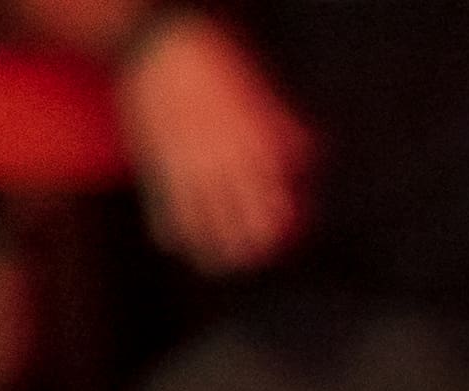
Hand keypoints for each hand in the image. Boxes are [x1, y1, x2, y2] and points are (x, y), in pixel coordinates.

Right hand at [118, 15, 312, 272]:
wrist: (163, 47)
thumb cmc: (216, 67)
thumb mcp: (259, 95)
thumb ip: (286, 127)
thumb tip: (313, 155)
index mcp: (252, 148)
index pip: (271, 201)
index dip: (276, 227)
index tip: (276, 241)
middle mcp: (221, 163)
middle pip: (237, 218)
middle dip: (245, 246)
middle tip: (248, 261)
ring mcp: (185, 165)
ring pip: (199, 219)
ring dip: (208, 246)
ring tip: (215, 265)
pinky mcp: (155, 162)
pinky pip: (161, 203)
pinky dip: (167, 227)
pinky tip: (173, 244)